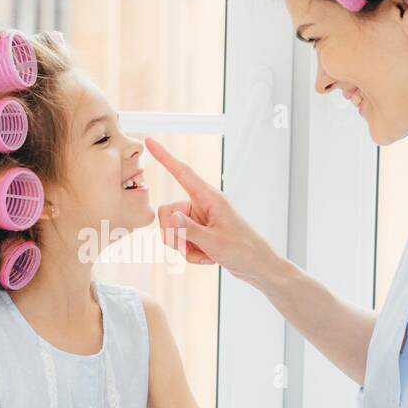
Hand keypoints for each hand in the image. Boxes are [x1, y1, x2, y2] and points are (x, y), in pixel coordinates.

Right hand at [145, 136, 279, 284]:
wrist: (258, 266)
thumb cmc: (243, 251)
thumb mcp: (214, 242)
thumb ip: (188, 229)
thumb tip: (169, 215)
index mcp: (209, 198)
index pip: (182, 172)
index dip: (164, 157)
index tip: (149, 141)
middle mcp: (202, 205)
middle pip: (167, 213)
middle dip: (173, 234)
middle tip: (190, 247)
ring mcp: (199, 219)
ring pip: (172, 230)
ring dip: (184, 247)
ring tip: (205, 254)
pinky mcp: (199, 231)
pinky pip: (180, 241)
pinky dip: (191, 253)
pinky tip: (208, 258)